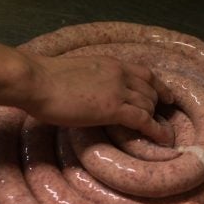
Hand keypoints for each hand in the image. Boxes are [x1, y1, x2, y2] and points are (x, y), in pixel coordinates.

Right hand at [22, 53, 173, 142]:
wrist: (37, 81)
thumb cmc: (45, 79)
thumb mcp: (77, 73)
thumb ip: (92, 81)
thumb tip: (93, 94)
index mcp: (111, 64)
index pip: (145, 73)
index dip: (159, 87)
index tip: (167, 97)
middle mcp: (120, 74)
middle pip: (150, 90)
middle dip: (157, 106)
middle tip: (159, 120)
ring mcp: (118, 91)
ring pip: (149, 105)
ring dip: (155, 119)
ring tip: (160, 132)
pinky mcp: (113, 109)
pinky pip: (144, 120)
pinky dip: (157, 130)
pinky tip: (163, 139)